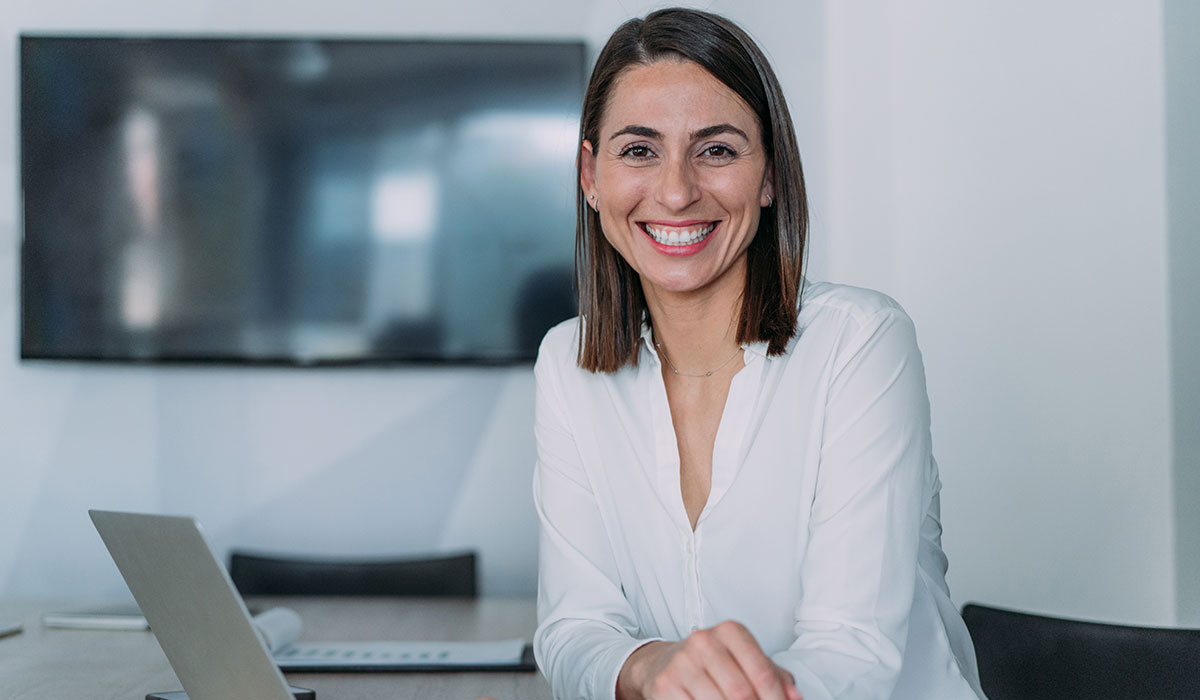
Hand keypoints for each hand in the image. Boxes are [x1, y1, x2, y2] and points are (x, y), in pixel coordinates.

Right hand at [618, 620, 803, 699]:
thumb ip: (774, 677)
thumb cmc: (714, 663)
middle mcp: (704, 641)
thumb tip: (794, 698)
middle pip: (742, 693)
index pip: (762, 673)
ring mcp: (682, 662)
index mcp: (730, 631)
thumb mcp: (745, 661)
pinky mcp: (665, 684)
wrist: (663, 662)